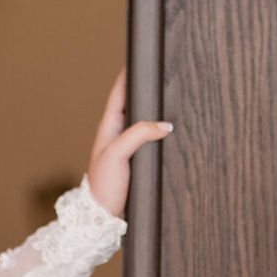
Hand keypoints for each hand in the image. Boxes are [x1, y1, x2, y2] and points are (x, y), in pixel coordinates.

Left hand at [86, 67, 171, 218]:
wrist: (101, 221)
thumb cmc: (104, 188)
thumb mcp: (117, 155)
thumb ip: (138, 135)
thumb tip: (165, 125)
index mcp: (109, 127)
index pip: (120, 92)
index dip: (130, 73)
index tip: (142, 56)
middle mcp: (118, 135)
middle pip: (135, 105)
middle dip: (148, 90)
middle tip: (165, 73)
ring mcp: (127, 149)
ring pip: (145, 123)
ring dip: (157, 112)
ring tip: (175, 96)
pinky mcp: (137, 163)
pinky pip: (151, 141)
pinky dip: (161, 133)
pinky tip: (174, 131)